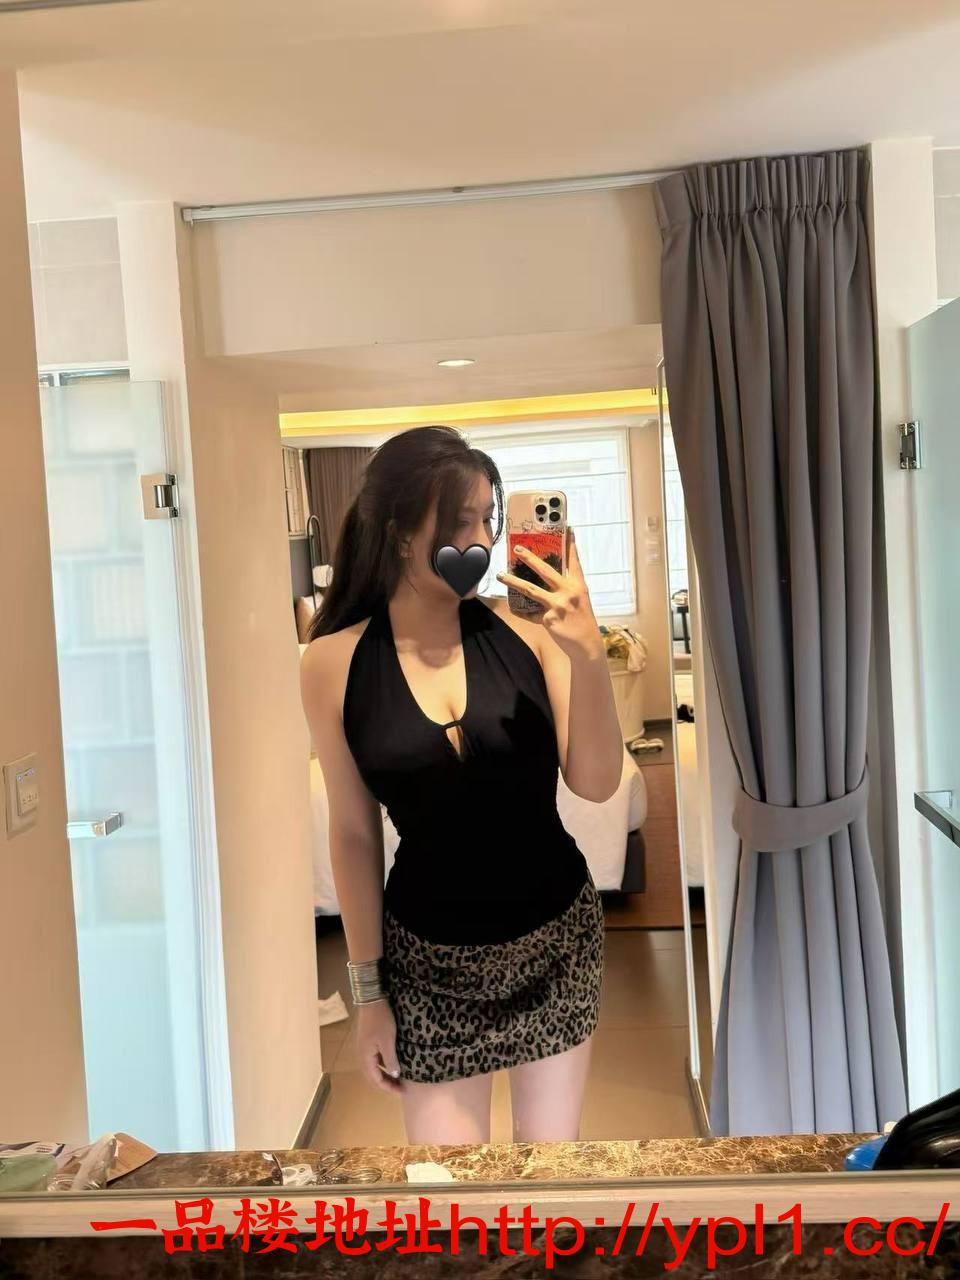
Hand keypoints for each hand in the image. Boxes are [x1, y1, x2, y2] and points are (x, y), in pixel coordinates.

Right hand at [356, 999, 402, 1092]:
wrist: (372, 1000)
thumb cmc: (381, 1020)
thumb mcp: (388, 1041)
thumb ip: (391, 1060)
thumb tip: (394, 1075)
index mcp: (365, 1057)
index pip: (375, 1080)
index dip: (388, 1088)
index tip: (402, 1092)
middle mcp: (361, 1055)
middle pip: (372, 1077)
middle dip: (386, 1084)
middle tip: (400, 1088)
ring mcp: (363, 1048)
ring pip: (372, 1069)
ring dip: (384, 1076)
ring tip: (397, 1079)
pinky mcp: (367, 1042)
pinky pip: (373, 1060)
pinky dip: (382, 1066)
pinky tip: (391, 1064)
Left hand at [497, 529, 604, 661]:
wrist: (586, 644)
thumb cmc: (582, 620)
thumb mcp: (580, 599)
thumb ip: (567, 587)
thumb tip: (548, 576)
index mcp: (578, 585)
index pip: (574, 561)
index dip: (570, 544)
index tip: (567, 528)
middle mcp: (568, 592)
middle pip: (546, 570)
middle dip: (530, 558)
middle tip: (517, 548)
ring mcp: (557, 605)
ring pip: (530, 589)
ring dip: (513, 581)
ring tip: (500, 575)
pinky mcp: (548, 619)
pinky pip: (530, 613)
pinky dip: (521, 611)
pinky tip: (513, 608)